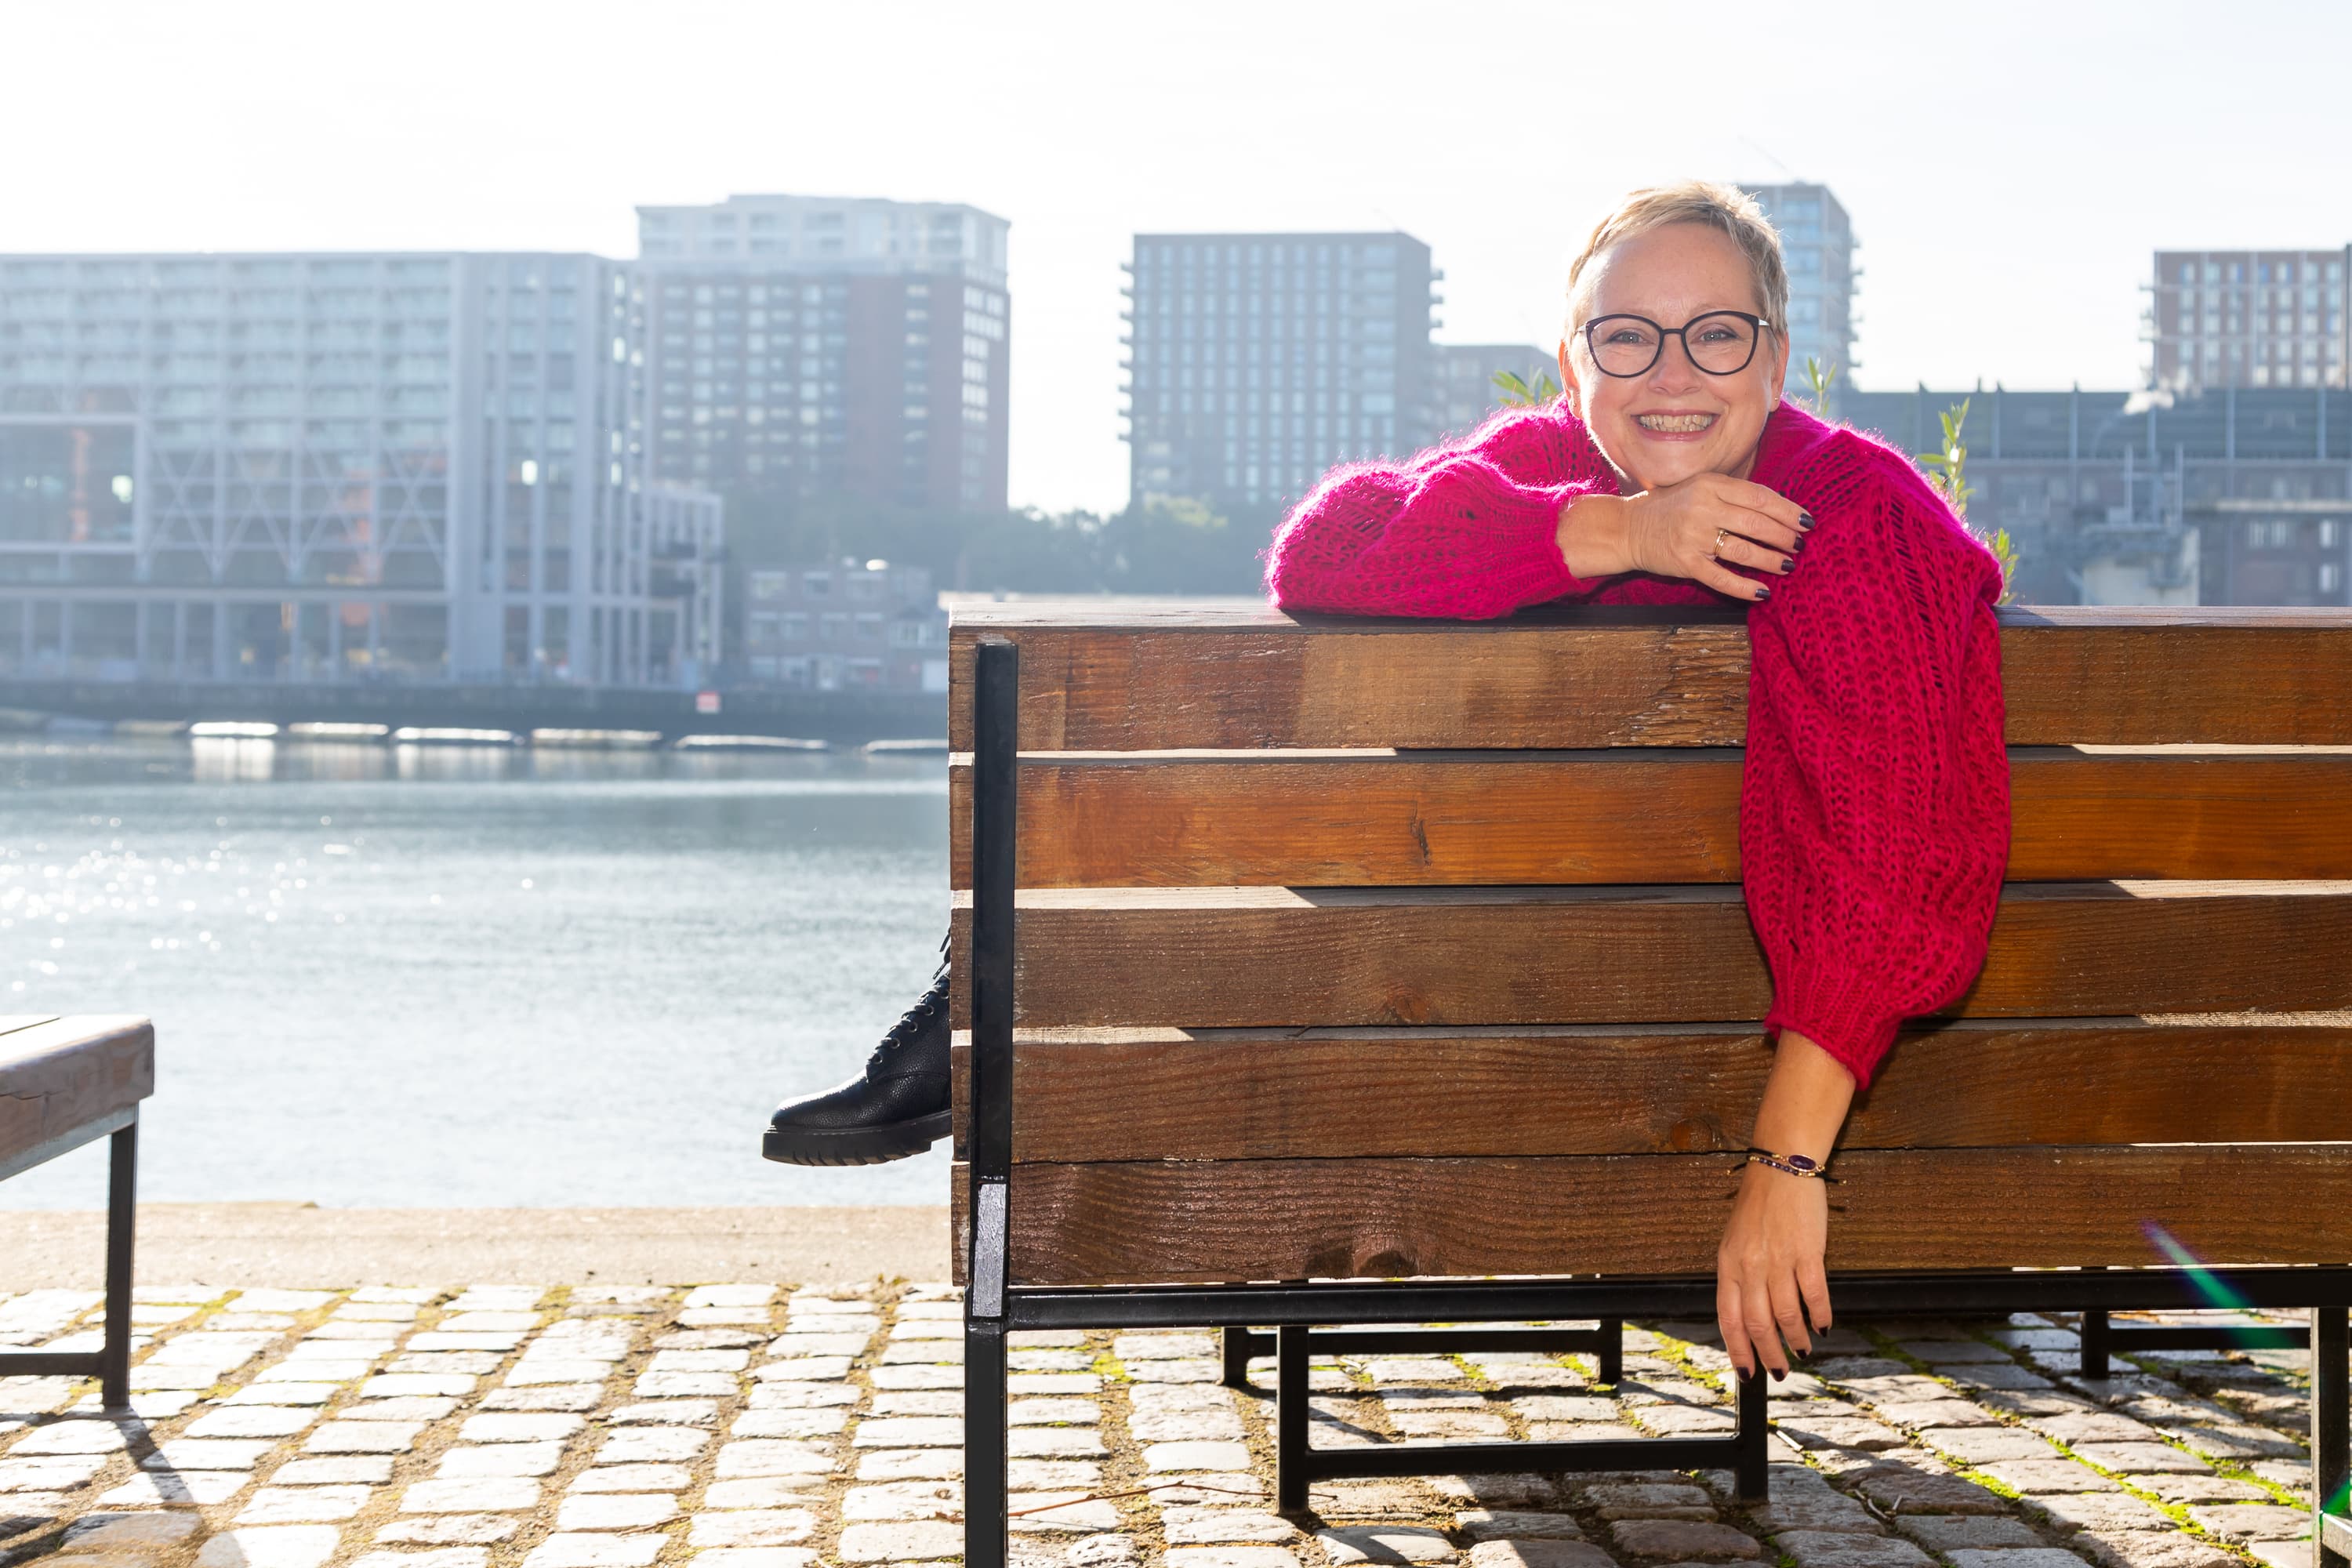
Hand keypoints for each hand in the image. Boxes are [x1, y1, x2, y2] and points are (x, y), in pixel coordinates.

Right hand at [1560, 473, 1809, 601]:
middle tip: (1800, 545)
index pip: (1760, 497)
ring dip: (1771, 560)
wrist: (1627, 528)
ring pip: (1743, 550)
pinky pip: (1721, 577)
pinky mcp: (1685, 562)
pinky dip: (1745, 586)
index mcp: (1711, 485)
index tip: (1807, 521)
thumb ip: (1733, 494)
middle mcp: (1703, 508)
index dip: (1788, 511)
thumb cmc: (1671, 507)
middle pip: (1757, 523)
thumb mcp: (1700, 488)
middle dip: (1784, 536)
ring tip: (1788, 566)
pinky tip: (1763, 591)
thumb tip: (1778, 510)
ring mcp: (1694, 536)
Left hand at [1717, 1027, 1852, 1378]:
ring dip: (1797, 1340)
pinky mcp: (1808, 1251)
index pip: (1728, 1318)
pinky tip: (1824, 1326)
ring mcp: (1779, 1259)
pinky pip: (1814, 1293)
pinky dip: (1820, 1315)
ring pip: (1786, 1315)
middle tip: (1780, 1372)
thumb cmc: (1758, 1205)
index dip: (1738, 1349)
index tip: (1746, 1373)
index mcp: (1728, 1264)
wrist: (1781, 1165)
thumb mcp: (1735, 1241)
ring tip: (1804, 1352)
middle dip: (1769, 1354)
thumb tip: (1747, 1317)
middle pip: (1758, 1324)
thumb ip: (1739, 1277)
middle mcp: (1750, 1266)